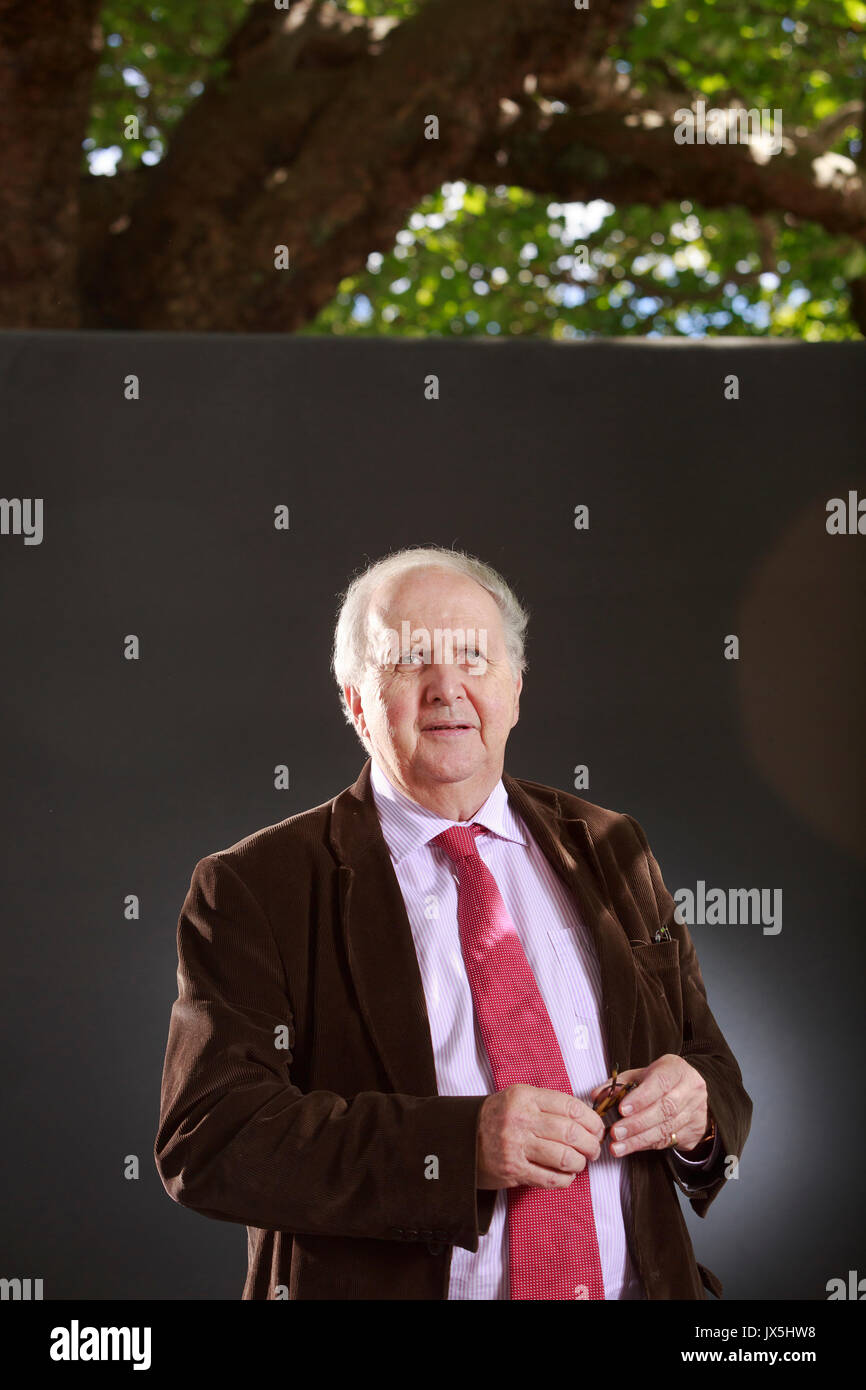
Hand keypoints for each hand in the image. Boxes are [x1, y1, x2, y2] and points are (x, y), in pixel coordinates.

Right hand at [476, 1084, 604, 1189]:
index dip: (591, 1120)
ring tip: (579, 1162)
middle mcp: (521, 1119)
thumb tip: (586, 1118)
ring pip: (564, 1157)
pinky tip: (566, 1175)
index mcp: (525, 1097)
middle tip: (594, 1150)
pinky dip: (566, 1179)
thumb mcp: (519, 1099)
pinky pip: (551, 1179)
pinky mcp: (513, 1170)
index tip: (597, 1129)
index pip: (570, 1106)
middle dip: (591, 1144)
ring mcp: (516, 1146)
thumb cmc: (498, 1118)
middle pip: (571, 1133)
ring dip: (579, 1163)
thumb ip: (549, 1104)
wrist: (462, 1139)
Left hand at [589, 1054, 707, 1156]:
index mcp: (676, 1070)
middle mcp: (690, 1090)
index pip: (660, 1083)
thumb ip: (619, 1084)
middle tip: (615, 1132)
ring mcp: (694, 1112)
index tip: (621, 1109)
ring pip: (666, 1129)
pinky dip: (646, 1145)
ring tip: (618, 1146)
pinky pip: (668, 1141)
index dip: (641, 1098)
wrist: (691, 1093)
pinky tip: (631, 1147)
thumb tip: (596, 1096)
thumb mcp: (642, 1075)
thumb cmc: (661, 1081)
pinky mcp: (693, 1131)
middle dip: (637, 1123)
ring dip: (639, 1140)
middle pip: (665, 1109)